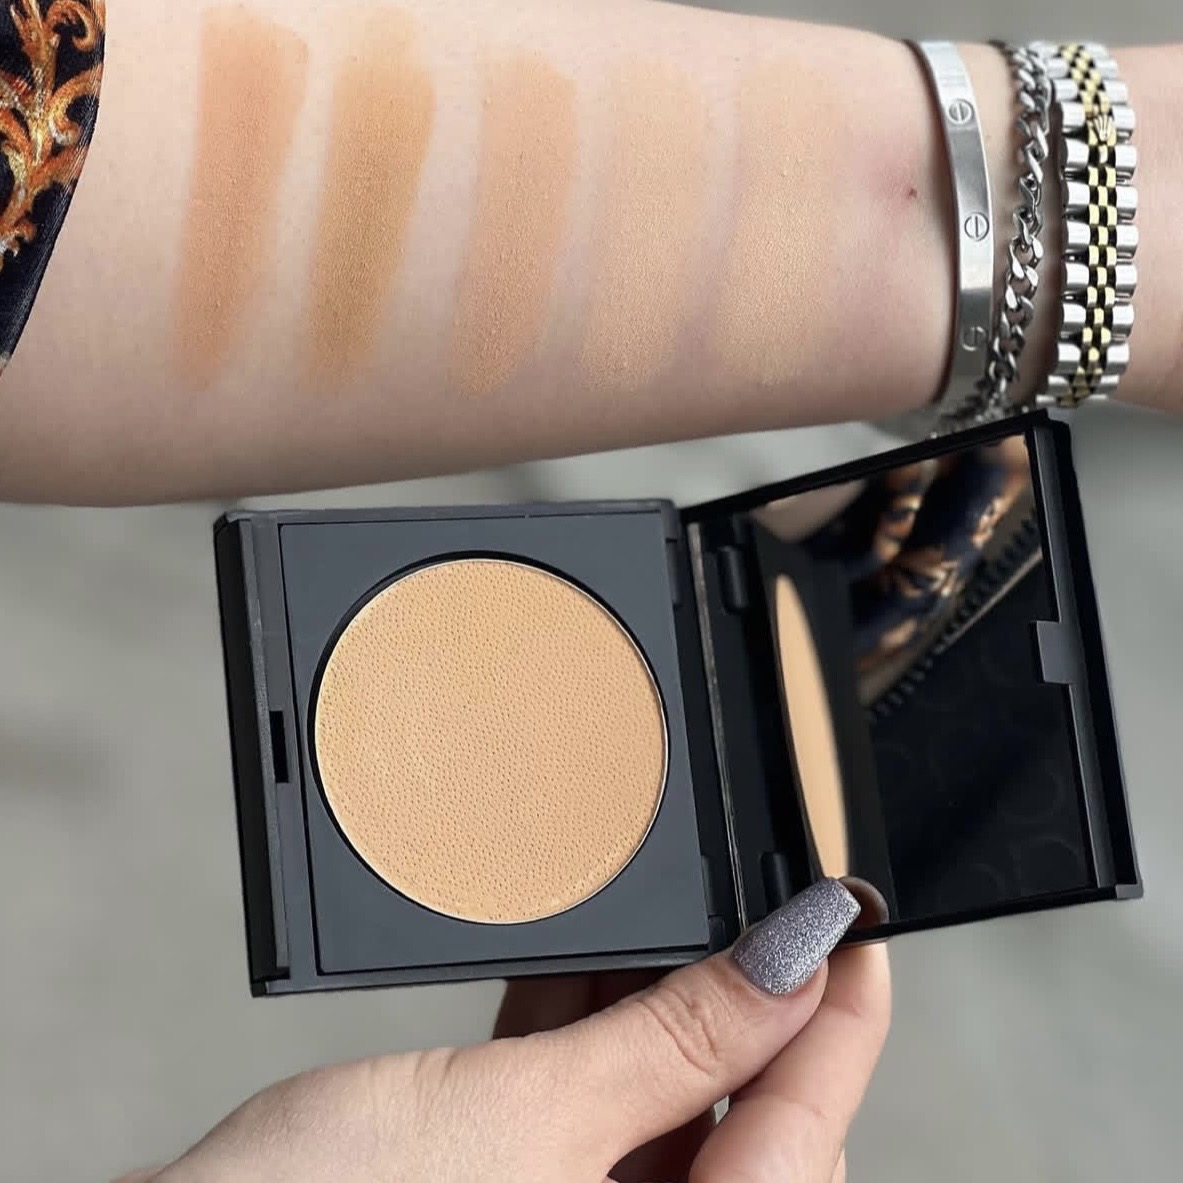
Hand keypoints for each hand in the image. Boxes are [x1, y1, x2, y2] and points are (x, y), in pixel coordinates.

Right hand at [126, 882, 888, 1181]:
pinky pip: (573, 1095)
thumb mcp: (527, 1123)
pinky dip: (581, 1026)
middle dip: (748, 1003)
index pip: (802, 1135)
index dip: (839, 1018)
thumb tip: (792, 959)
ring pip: (650, 1098)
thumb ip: (675, 1044)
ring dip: (655, 1002)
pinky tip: (582, 958)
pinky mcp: (501, 1182)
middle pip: (735, 1118)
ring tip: (673, 912)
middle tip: (760, 902)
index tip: (854, 922)